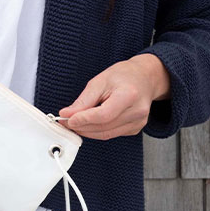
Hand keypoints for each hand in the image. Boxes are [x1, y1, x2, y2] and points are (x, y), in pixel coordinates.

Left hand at [56, 53, 170, 139]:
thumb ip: (84, 100)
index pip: (103, 115)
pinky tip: (89, 124)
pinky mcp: (135, 128)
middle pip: (103, 126)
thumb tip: (67, 114)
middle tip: (65, 121)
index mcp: (129, 95)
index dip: (83, 119)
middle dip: (81, 126)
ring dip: (87, 131)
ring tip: (74, 124)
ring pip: (106, 134)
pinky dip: (97, 131)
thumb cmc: (123, 76)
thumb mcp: (100, 81)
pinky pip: (111, 134)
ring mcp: (138, 122)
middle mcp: (137, 111)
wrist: (144, 78)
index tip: (67, 119)